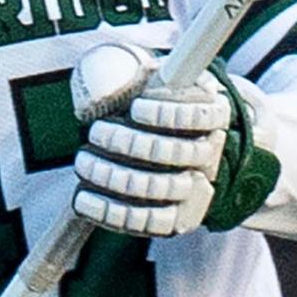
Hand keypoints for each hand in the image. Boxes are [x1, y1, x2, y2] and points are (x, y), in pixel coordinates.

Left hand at [69, 42, 279, 237]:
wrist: (175, 153)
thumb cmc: (154, 106)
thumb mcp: (150, 80)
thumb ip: (131, 74)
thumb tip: (99, 84)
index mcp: (212, 114)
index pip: (201, 116)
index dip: (168, 113)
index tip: (135, 108)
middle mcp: (211, 153)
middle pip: (179, 152)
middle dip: (130, 142)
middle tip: (95, 132)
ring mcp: (198, 190)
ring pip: (161, 188)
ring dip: (115, 176)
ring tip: (84, 161)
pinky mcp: (179, 219)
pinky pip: (149, 222)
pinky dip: (112, 212)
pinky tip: (83, 198)